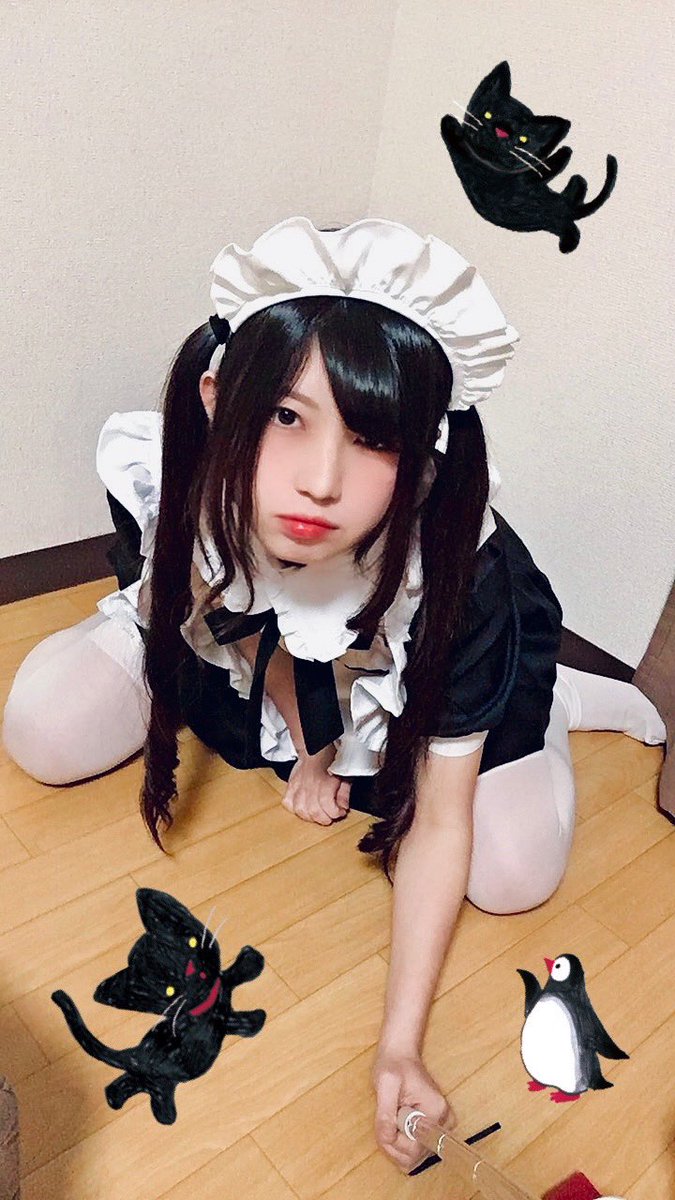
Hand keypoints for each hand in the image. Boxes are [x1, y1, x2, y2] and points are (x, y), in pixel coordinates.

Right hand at [281, 744, 351, 824]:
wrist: (315, 746)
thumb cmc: (330, 758)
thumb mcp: (344, 774)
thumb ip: (344, 792)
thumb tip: (343, 806)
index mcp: (324, 782)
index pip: (328, 806)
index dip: (336, 813)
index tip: (340, 812)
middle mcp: (310, 786)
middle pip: (313, 812)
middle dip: (324, 818)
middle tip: (330, 816)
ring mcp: (298, 786)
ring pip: (300, 810)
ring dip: (310, 816)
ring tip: (317, 814)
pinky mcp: (291, 785)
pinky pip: (287, 802)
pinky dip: (294, 808)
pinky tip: (303, 807)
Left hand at [371, 1045, 455, 1173]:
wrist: (400, 1054)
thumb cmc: (394, 1064)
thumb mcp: (385, 1084)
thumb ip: (385, 1114)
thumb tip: (388, 1139)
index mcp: (435, 1111)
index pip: (415, 1148)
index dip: (395, 1142)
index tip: (386, 1123)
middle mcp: (443, 1122)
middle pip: (415, 1156)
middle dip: (393, 1144)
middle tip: (385, 1121)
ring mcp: (440, 1127)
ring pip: (415, 1156)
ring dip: (396, 1144)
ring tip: (390, 1119)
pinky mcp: (433, 1129)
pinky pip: (416, 1150)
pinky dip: (401, 1144)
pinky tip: (395, 1125)